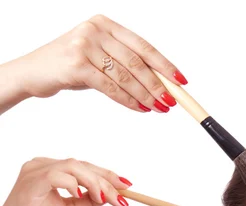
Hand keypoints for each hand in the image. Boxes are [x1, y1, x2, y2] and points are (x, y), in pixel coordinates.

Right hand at [0, 157, 131, 205]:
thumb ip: (88, 200)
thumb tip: (110, 194)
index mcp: (50, 169)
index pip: (84, 167)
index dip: (107, 175)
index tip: (127, 187)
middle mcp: (41, 165)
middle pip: (82, 165)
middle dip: (106, 180)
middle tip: (122, 196)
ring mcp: (34, 171)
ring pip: (74, 167)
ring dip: (95, 182)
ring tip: (104, 198)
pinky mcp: (30, 183)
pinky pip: (57, 175)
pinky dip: (74, 184)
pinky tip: (82, 196)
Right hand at [1, 14, 185, 113]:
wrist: (32, 72)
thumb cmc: (70, 67)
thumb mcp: (99, 59)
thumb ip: (125, 66)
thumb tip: (161, 85)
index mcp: (106, 25)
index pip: (143, 46)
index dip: (165, 65)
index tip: (181, 81)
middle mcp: (96, 31)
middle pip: (137, 62)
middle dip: (158, 85)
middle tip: (171, 102)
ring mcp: (85, 45)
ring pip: (125, 76)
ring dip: (146, 95)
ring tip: (158, 108)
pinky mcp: (77, 64)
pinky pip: (111, 87)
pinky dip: (129, 100)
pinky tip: (140, 109)